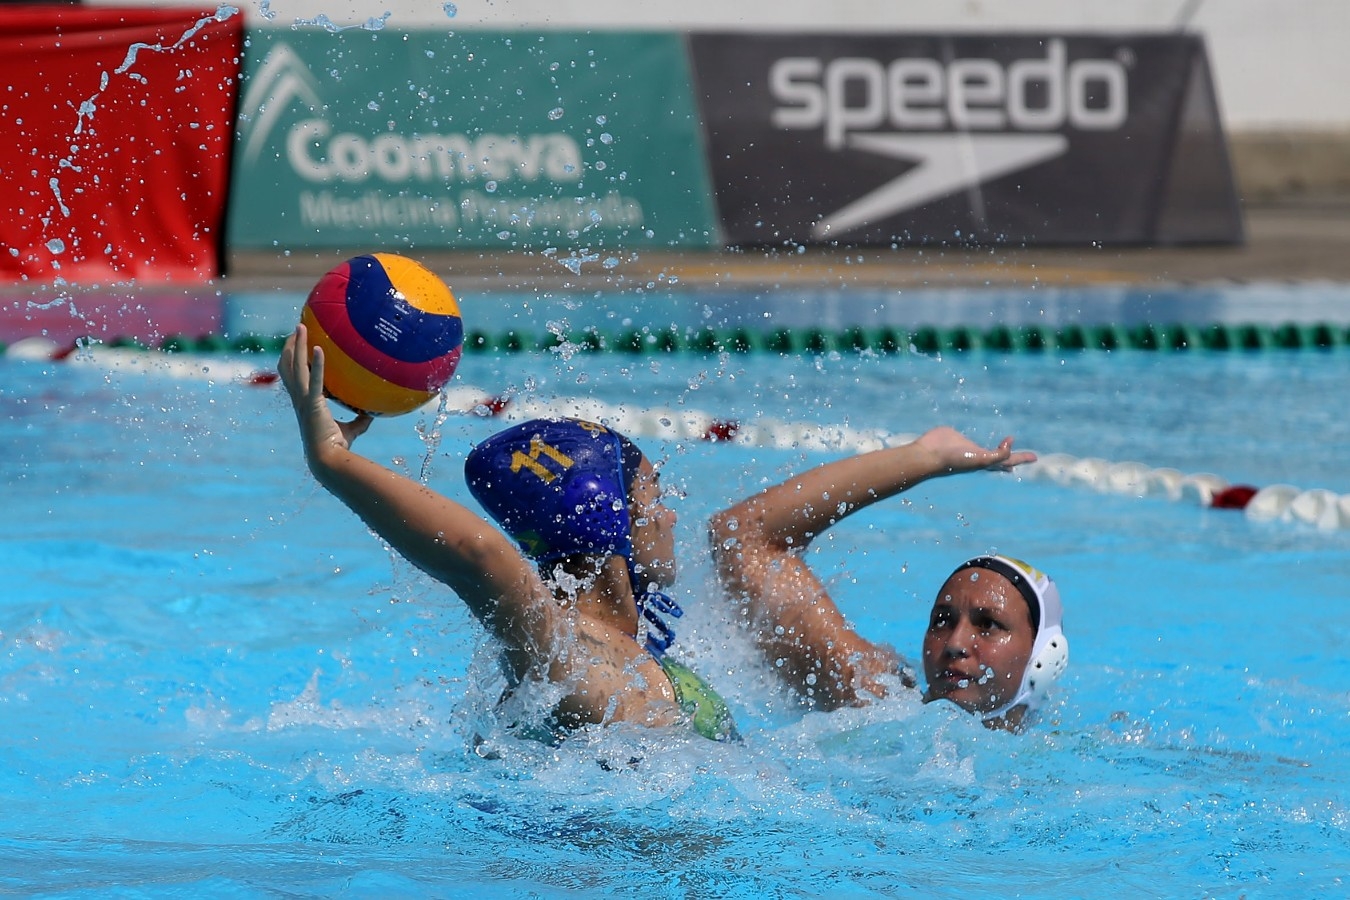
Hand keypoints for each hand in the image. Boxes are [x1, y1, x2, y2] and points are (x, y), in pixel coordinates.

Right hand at [278, 325, 371, 458]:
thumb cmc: (338, 448)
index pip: (293, 378)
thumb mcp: (351, 430)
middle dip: (289, 347)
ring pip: (294, 367)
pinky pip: (315, 379)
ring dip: (296, 346)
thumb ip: (360, 421)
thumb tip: (373, 413)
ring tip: (300, 327)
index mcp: (304, 403)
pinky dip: (318, 364)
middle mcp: (299, 399)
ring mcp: (303, 400)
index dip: (292, 362)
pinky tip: (320, 348)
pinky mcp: (312, 404)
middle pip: (287, 367)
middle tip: (296, 328)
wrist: (329, 460)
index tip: (296, 347)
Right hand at [915, 426, 1035, 474]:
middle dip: (1012, 458)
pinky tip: (975, 440)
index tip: (1035, 457)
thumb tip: (1010, 446)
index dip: (1021, 458)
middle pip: (1000, 458)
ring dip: (996, 450)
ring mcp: (968, 447)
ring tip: (1004, 448)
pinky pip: (971, 437)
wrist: (930, 454)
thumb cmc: (955, 459)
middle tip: (1024, 457)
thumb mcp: (981, 459)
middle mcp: (979, 456)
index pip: (1008, 461)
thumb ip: (998, 455)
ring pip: (987, 449)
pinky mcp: (957, 438)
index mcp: (986, 462)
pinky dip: (976, 438)